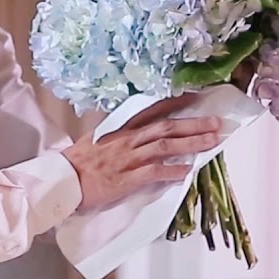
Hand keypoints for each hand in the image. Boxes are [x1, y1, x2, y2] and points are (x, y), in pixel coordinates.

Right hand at [61, 95, 221, 212]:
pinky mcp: (125, 179)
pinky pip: (153, 173)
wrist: (61, 180)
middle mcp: (127, 140)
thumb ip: (118, 133)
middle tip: (217, 123)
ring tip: (211, 142)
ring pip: (164, 147)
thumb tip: (136, 131)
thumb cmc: (78, 162)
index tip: (196, 98)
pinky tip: (186, 171)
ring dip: (190, 144)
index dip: (175, 104)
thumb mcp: (98, 138)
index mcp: (120, 128)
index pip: (152, 111)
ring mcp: (127, 159)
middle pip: (165, 127)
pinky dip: (171, 171)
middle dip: (193, 124)